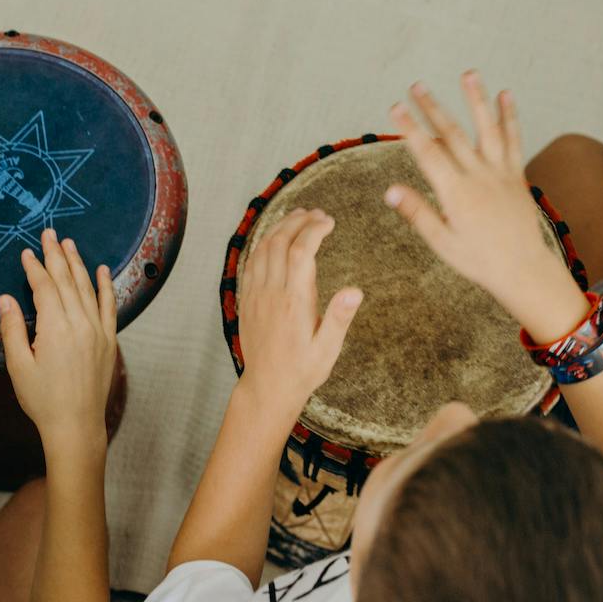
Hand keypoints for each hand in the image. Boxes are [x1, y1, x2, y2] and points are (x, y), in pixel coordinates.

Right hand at [0, 229, 118, 450]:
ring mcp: (98, 332)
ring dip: (78, 264)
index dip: (35, 268)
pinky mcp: (109, 341)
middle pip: (67, 281)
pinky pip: (108, 306)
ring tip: (69, 244)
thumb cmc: (42, 399)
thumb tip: (6, 299)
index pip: (44, 287)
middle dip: (56, 255)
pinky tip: (101, 270)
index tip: (27, 253)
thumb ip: (12, 329)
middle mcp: (80, 325)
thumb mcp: (18, 365)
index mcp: (55, 329)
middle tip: (49, 234)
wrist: (76, 425)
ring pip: (87, 288)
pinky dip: (105, 286)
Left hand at [235, 207, 360, 414]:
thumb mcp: (328, 349)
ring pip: (262, 249)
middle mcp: (272, 294)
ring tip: (298, 217)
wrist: (268, 387)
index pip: (301, 252)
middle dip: (298, 221)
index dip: (314, 230)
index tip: (329, 221)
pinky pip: (250, 262)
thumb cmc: (302, 370)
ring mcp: (256, 295)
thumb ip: (340, 318)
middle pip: (279, 242)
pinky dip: (263, 243)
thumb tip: (355, 291)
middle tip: (317, 214)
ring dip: (279, 228)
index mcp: (294, 302)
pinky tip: (274, 238)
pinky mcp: (247, 300)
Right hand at [385, 72, 582, 332]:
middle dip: (432, 108)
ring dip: (476, 100)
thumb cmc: (478, 260)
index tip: (394, 107)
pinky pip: (513, 140)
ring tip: (468, 74)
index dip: (409, 128)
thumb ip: (417, 213)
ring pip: (485, 128)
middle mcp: (478, 176)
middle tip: (416, 85)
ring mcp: (500, 172)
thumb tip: (389, 190)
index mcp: (455, 193)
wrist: (523, 269)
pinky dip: (509, 116)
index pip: (427, 153)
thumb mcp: (442, 242)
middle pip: (451, 134)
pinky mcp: (516, 175)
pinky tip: (505, 95)